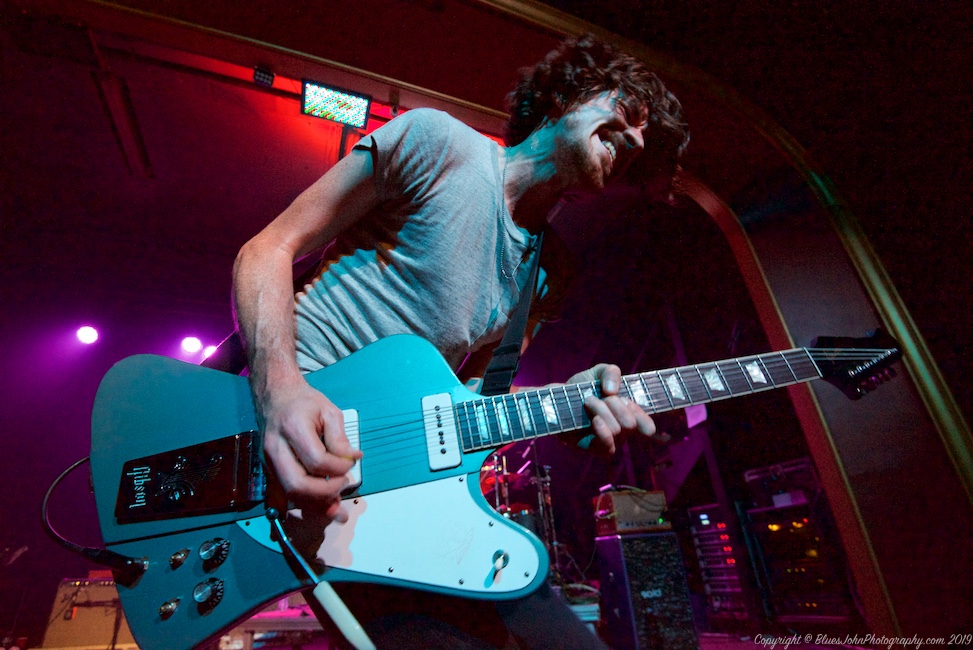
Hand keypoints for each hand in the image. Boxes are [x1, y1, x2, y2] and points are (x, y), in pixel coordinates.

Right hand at [258, 380, 362, 520]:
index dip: (338, 468)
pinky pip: (282, 496)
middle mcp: (276, 448)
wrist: (277, 399)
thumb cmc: (303, 403)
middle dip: (325, 492)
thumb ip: (340, 438)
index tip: (350, 463)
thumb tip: (352, 459)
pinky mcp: (269, 471)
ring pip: (290, 494)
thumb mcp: (329, 411)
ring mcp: (269, 462)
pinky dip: (302, 505)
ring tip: (337, 506)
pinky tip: (317, 511)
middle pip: (297, 483)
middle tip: (343, 484)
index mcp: (292, 427)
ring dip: (316, 504)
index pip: (316, 460)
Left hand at [566, 363, 658, 453]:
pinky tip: (595, 419)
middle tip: (601, 396)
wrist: (557, 399)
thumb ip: (611, 372)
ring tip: (588, 401)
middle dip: (615, 405)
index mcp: (628, 415)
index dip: (645, 420)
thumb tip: (612, 391)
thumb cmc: (582, 387)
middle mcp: (622, 431)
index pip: (647, 426)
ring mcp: (609, 441)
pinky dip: (604, 431)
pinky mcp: (594, 449)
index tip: (628, 402)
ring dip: (602, 410)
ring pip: (618, 430)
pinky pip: (608, 447)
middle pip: (630, 424)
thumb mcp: (598, 372)